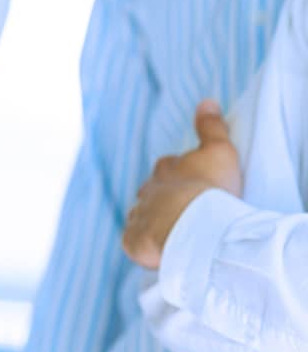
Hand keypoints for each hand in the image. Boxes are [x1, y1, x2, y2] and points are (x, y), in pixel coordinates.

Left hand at [123, 99, 242, 269]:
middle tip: (180, 209)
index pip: (168, 167)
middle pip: (151, 192)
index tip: (190, 181)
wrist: (194, 226)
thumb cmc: (209, 189)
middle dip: (162, 198)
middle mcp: (146, 191)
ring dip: (152, 222)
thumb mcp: (219, 152)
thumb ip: (212, 127)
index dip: (178, 173)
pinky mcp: (133, 242)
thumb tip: (207, 101)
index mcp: (165, 169)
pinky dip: (141, 245)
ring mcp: (138, 217)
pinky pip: (134, 242)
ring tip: (169, 232)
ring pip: (141, 216)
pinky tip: (154, 250)